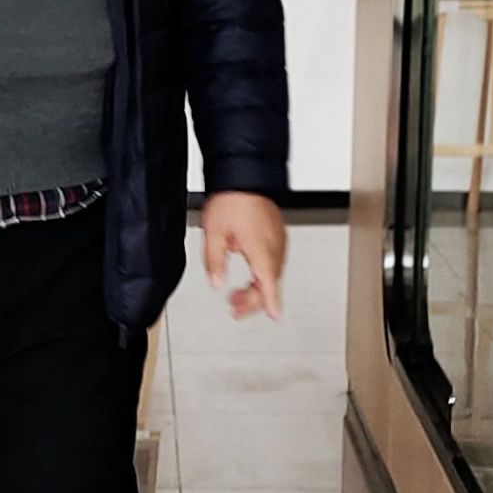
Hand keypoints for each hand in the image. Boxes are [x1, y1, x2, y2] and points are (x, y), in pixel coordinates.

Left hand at [201, 193, 285, 321]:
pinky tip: (250, 272)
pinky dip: (263, 272)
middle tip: (235, 307)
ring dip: (257, 286)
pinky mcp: (277, 233)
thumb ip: (214, 262)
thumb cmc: (232, 199)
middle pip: (270, 281)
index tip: (276, 317)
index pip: (269, 284)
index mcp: (261, 249)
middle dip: (254, 299)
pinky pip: (274, 259)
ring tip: (237, 293)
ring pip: (272, 272)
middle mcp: (275, 246)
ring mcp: (278, 239)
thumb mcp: (214, 234)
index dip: (272, 303)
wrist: (244, 175)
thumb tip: (216, 282)